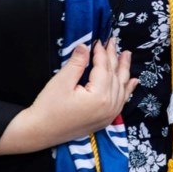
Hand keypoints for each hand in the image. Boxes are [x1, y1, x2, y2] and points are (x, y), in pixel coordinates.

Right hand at [0, 39, 138, 155]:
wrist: (40, 132)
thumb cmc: (49, 107)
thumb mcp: (62, 81)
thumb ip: (77, 63)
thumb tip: (85, 46)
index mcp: (99, 96)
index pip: (104, 68)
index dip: (100, 52)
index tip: (98, 39)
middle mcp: (109, 106)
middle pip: (114, 76)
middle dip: (113, 57)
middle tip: (113, 41)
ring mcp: (109, 115)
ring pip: (121, 87)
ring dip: (123, 70)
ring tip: (126, 55)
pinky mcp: (104, 120)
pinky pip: (121, 101)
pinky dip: (127, 89)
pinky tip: (132, 82)